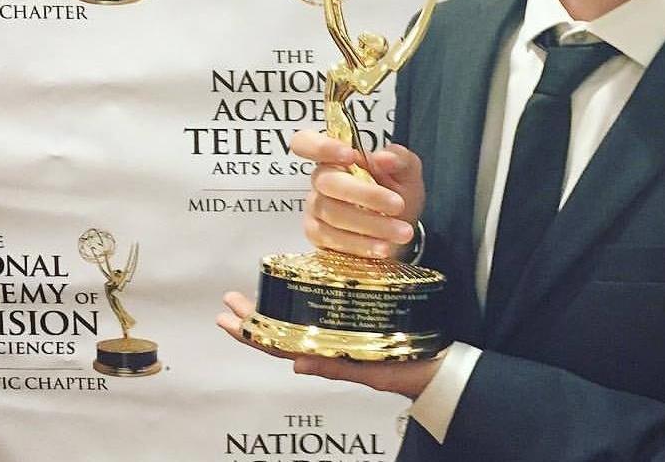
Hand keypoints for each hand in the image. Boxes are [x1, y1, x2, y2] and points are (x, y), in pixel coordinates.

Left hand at [216, 291, 440, 397]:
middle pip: (280, 330)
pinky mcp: (355, 323)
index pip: (278, 343)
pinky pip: (320, 315)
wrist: (437, 369)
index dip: (250, 331)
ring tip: (251, 294)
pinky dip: (301, 303)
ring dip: (270, 309)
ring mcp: (339, 334)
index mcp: (327, 354)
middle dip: (252, 316)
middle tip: (230, 297)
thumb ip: (335, 366)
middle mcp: (328, 343)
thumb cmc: (407, 372)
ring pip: (295, 322)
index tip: (227, 316)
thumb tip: (294, 362)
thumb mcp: (371, 371)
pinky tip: (296, 292)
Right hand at [291, 130, 424, 260]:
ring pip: (333, 214)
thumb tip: (384, 158)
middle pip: (328, 182)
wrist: (399, 229)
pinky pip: (334, 240)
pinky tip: (383, 247)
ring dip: (371, 224)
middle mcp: (321, 180)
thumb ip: (399, 158)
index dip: (321, 146)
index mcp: (337, 156)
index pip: (306, 143)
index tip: (350, 155)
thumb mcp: (407, 171)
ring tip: (401, 231)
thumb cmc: (397, 193)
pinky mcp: (317, 236)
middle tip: (398, 204)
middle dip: (366, 195)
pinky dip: (361, 245)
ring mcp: (316, 209)